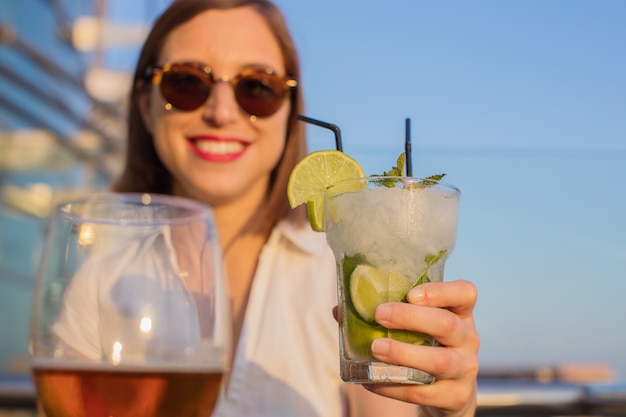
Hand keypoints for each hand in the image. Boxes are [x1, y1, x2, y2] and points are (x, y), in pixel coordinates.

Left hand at [364, 280, 478, 416]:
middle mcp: (468, 339)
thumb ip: (384, 314)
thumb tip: (339, 309)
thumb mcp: (416, 328)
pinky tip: (371, 380)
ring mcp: (465, 369)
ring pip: (439, 361)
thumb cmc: (426, 348)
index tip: (410, 293)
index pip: (465, 293)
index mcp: (459, 314)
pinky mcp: (455, 396)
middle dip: (410, 318)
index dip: (440, 291)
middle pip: (447, 324)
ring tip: (375, 348)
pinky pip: (423, 391)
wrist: (449, 393)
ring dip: (403, 353)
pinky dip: (393, 386)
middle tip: (379, 315)